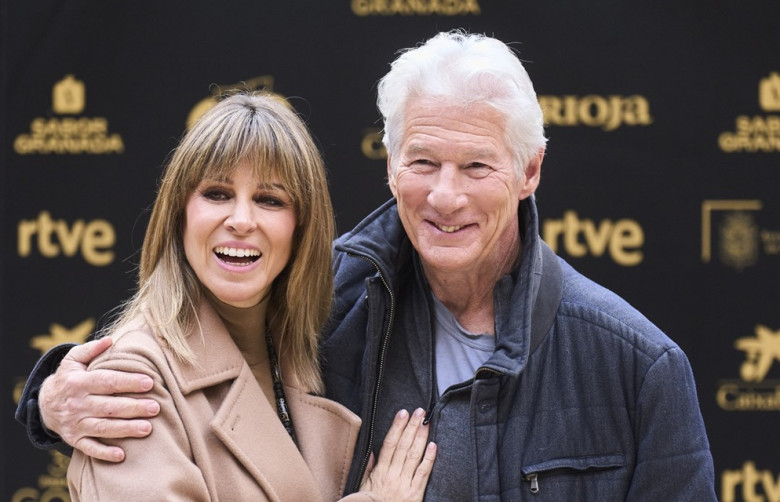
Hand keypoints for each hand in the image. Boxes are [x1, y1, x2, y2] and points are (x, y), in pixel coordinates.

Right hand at [38, 337, 160, 461]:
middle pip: (109, 407)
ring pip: (103, 428)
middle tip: (156, 407)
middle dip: (134, 407)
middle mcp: (76, 404)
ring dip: (126, 429)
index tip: (150, 382)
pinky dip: (104, 453)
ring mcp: (75, 424)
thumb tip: (111, 340)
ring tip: (148, 428)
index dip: (129, 382)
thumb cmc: (69, 378)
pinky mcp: (74, 439)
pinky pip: (89, 448)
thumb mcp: (73, 360)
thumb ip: (91, 349)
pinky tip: (121, 455)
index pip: (107, 382)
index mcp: (78, 382)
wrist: (45, 404)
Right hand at [359, 408, 436, 501]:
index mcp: (380, 472)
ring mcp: (405, 484)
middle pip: (404, 446)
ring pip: (414, 456)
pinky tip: (434, 446)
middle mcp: (393, 475)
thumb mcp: (363, 486)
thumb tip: (371, 451)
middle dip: (411, 426)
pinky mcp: (415, 494)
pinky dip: (429, 459)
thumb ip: (368, 468)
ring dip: (421, 437)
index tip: (402, 413)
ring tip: (426, 422)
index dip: (397, 427)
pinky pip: (423, 474)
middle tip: (419, 411)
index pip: (389, 444)